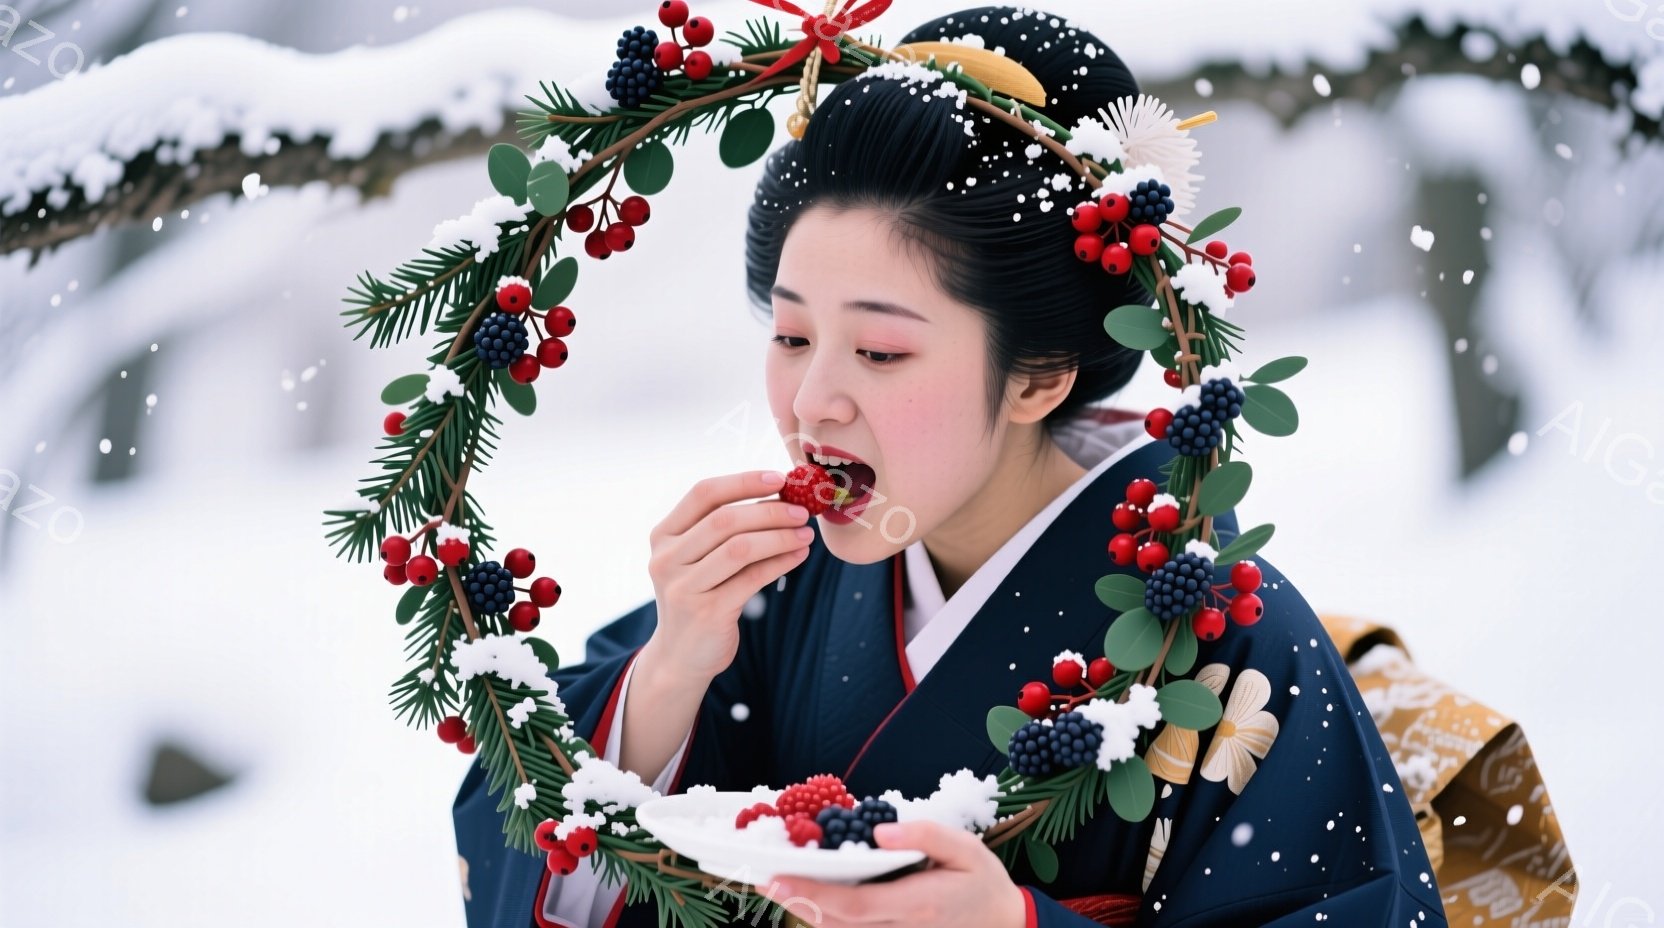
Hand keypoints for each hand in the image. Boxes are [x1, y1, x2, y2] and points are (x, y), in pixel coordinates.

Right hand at [644, 469, 812, 684]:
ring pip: (740, 548)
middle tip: (802, 511)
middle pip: (724, 520)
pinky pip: (752, 578)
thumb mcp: (698, 559)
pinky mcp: (707, 613)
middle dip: (769, 511)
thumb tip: (781, 496)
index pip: (703, 494)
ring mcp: (683, 588)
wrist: (681, 656)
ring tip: (805, 533)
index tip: (779, 479)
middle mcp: (666, 559)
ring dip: (779, 536)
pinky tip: (799, 555)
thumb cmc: (699, 596)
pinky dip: (780, 562)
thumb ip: (724, 530)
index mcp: (663, 536)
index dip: (743, 481)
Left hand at [766, 821, 1027, 927]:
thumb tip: (880, 830)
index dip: (811, 893)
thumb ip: (926, 835)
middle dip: (797, 901)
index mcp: (917, 904)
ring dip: (806, 911)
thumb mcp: (967, 848)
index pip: (853, 904)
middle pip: (836, 923)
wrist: (1006, 927)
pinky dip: (828, 919)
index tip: (777, 879)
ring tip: (777, 885)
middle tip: (762, 878)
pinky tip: (810, 899)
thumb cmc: (984, 884)